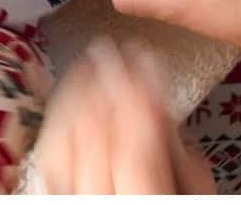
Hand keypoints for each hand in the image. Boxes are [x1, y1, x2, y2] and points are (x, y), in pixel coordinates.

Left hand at [35, 37, 216, 193]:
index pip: (135, 142)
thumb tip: (159, 109)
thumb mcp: (197, 188)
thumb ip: (180, 154)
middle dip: (104, 87)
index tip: (143, 57)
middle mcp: (98, 201)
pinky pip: (43, 163)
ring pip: (62, 146)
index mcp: (143, 199)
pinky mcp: (53, 198)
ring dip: (76, 98)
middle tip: (113, 50)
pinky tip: (65, 101)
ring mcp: (68, 200)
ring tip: (88, 65)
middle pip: (94, 139)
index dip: (138, 94)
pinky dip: (53, 126)